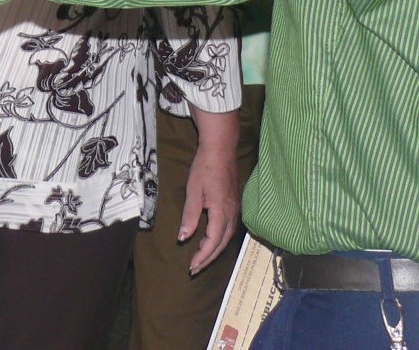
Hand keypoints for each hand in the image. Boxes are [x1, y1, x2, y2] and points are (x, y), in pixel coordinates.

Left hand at [178, 135, 240, 273]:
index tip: (191, 266)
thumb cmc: (204, 167)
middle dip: (209, 258)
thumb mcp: (193, 190)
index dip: (203, 256)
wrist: (221, 149)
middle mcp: (232, 213)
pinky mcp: (235, 206)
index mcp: (221, 211)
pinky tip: (212, 242)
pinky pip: (229, 229)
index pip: (213, 241)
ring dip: (215, 250)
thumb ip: (190, 215)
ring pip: (227, 237)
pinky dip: (220, 240)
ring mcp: (235, 209)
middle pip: (222, 243)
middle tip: (195, 269)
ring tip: (201, 259)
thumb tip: (183, 237)